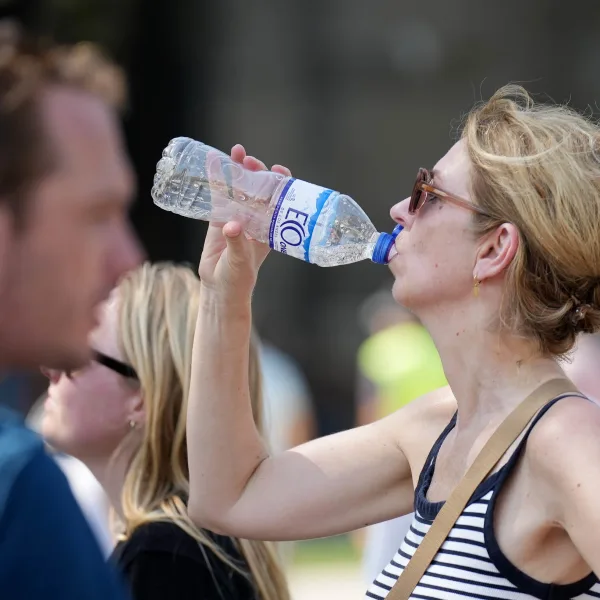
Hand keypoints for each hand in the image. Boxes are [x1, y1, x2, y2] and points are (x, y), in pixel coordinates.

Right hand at [198, 144, 290, 298]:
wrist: (220, 287)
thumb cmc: (237, 278)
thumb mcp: (240, 261)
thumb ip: (237, 243)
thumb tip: (232, 226)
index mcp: (269, 227)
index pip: (279, 200)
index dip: (281, 184)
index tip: (279, 172)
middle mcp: (256, 218)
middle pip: (259, 189)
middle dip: (257, 172)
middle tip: (250, 161)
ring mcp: (237, 216)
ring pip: (239, 188)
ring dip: (238, 170)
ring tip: (236, 152)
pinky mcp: (219, 218)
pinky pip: (219, 195)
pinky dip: (217, 179)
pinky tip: (214, 161)